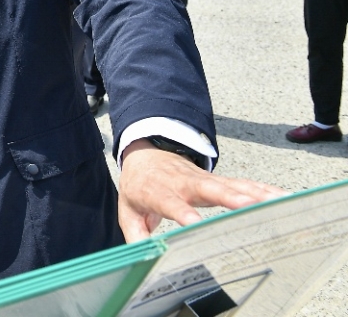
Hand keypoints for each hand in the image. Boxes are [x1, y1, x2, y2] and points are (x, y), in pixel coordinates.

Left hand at [117, 139, 285, 241]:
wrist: (145, 155)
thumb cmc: (139, 186)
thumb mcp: (128, 210)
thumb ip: (136, 235)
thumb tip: (144, 257)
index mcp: (160, 191)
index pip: (172, 203)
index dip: (183, 212)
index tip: (195, 223)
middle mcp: (185, 183)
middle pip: (208, 189)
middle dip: (229, 197)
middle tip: (248, 204)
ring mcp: (204, 180)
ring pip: (232, 185)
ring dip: (256, 193)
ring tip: (280, 201)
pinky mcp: (218, 181)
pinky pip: (243, 184)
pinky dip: (264, 189)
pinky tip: (284, 196)